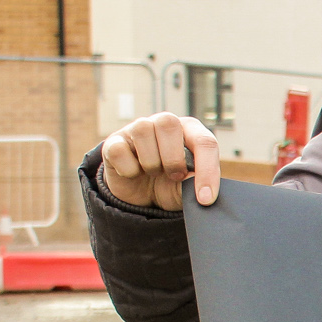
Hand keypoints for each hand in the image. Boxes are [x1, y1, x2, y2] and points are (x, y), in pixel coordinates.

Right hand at [99, 113, 220, 211]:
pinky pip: (118, 149)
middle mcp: (163, 123)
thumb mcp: (187, 189)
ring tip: (152, 172)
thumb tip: (198, 186)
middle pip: (168, 122)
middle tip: (174, 176)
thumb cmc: (170, 185)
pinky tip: (133, 173)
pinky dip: (128, 168)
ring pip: (142, 130)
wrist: (142, 197)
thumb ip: (195, 184)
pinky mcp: (114, 142)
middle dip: (174, 158)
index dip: (207, 171)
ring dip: (150, 162)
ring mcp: (136, 129)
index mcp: (189, 130)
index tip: (205, 198)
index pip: (204, 141)